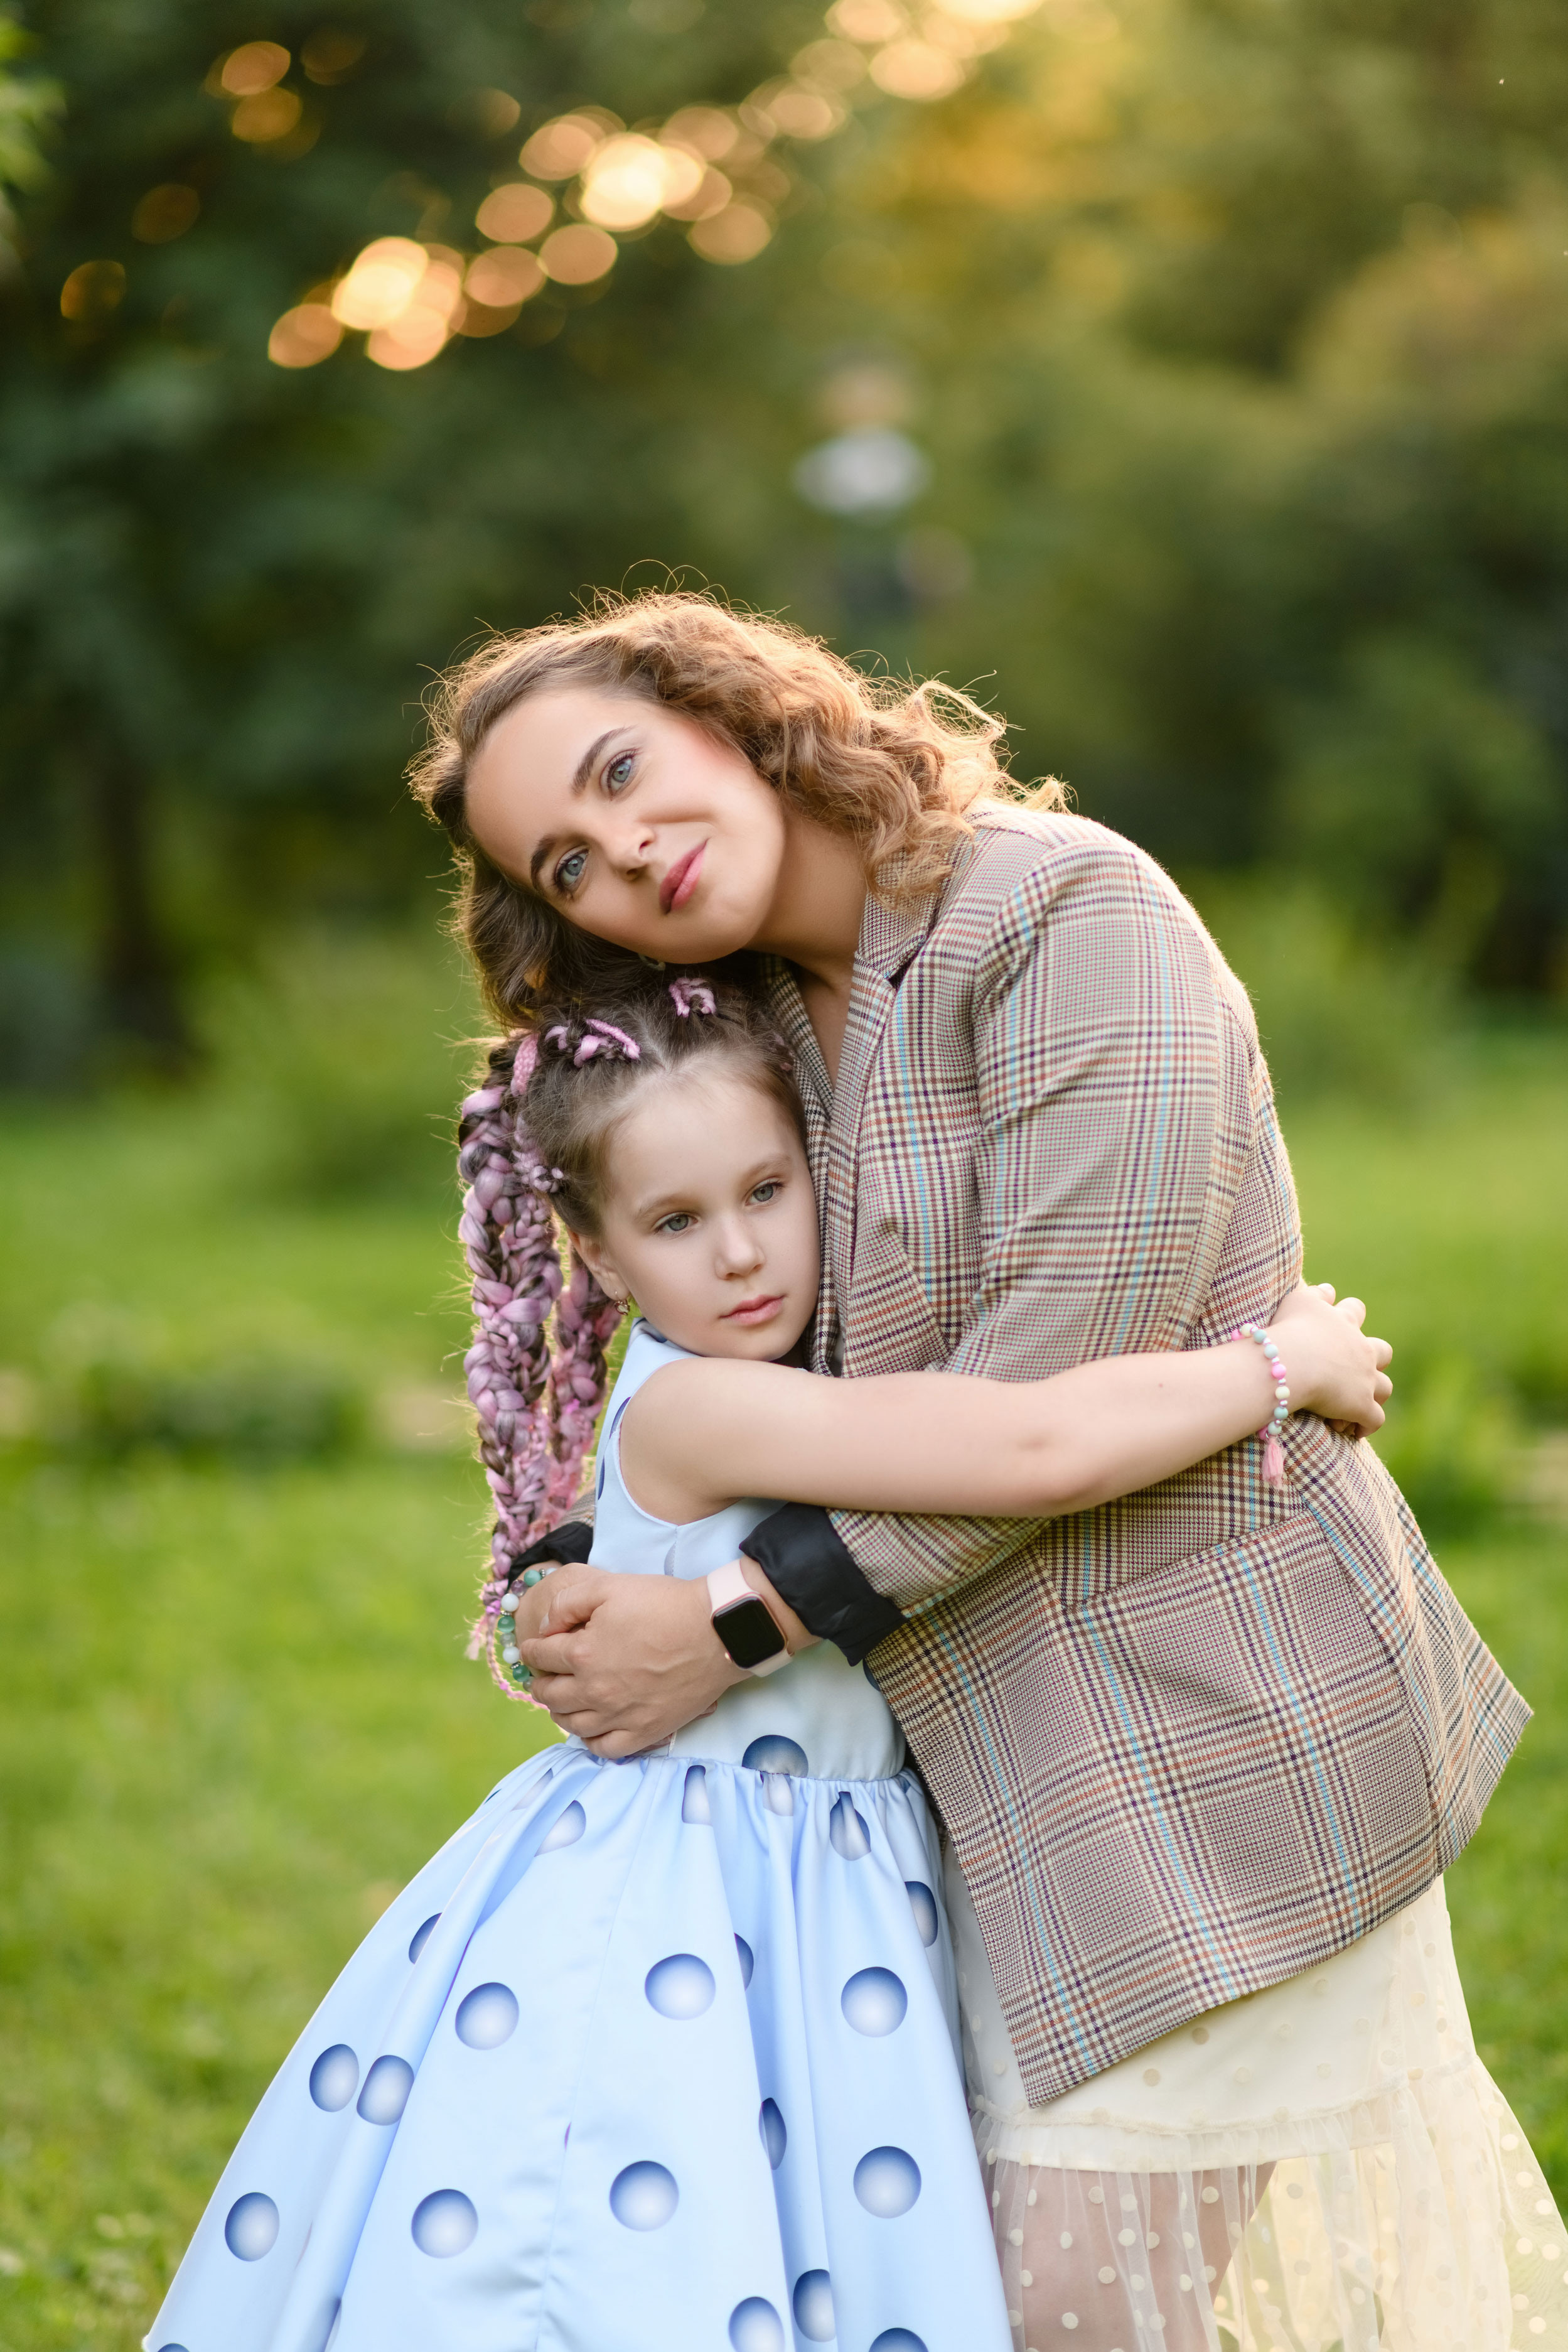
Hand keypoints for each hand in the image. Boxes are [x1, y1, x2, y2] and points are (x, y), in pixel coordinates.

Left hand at [518, 1571, 744, 1757]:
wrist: (716, 1631)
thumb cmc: (664, 1604)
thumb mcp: (609, 1586)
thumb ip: (566, 1603)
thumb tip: (544, 1628)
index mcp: (583, 1654)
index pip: (541, 1656)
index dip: (533, 1649)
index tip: (535, 1647)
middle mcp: (595, 1691)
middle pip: (550, 1696)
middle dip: (541, 1683)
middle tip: (545, 1676)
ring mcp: (620, 1716)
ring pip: (572, 1725)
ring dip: (559, 1712)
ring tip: (563, 1702)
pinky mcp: (645, 1732)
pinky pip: (605, 1748)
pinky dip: (591, 1740)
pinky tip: (592, 1728)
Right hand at [1268, 1281, 1392, 1437]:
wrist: (1292, 1363)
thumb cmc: (1289, 1330)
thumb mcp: (1298, 1301)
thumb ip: (1316, 1294)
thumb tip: (1330, 1289)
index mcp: (1345, 1322)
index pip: (1356, 1310)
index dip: (1351, 1315)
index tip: (1340, 1322)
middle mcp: (1362, 1349)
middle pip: (1382, 1351)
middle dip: (1373, 1358)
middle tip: (1352, 1368)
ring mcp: (1365, 1379)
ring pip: (1384, 1387)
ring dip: (1372, 1394)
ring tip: (1354, 1403)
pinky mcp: (1361, 1405)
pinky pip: (1374, 1419)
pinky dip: (1365, 1425)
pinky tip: (1351, 1429)